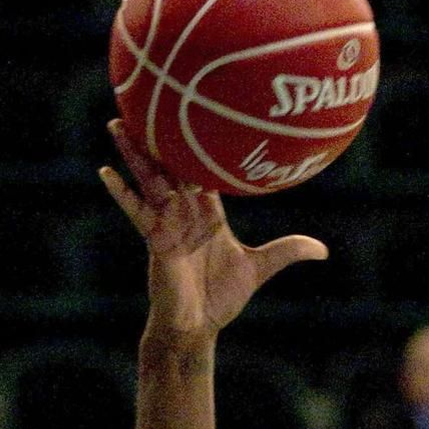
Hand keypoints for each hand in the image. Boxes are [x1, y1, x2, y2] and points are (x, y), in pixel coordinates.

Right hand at [100, 122, 326, 336]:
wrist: (198, 327)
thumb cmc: (223, 298)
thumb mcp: (260, 268)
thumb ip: (287, 252)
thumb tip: (323, 250)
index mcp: (207, 213)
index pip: (201, 171)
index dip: (197, 144)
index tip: (193, 112)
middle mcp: (183, 212)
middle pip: (169, 166)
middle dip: (158, 138)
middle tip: (145, 101)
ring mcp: (166, 224)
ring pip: (149, 180)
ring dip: (134, 153)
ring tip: (117, 122)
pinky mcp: (154, 240)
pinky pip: (136, 212)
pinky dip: (122, 193)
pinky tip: (105, 172)